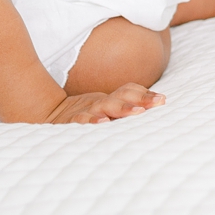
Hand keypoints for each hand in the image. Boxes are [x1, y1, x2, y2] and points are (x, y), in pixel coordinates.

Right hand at [45, 83, 164, 123]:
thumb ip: (129, 105)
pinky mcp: (74, 121)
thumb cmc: (89, 114)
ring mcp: (88, 111)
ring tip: (138, 112)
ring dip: (122, 108)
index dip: (144, 94)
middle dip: (141, 99)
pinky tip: (103, 123)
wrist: (53, 113)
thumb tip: (160, 102)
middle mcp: (101, 103)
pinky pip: (83, 120)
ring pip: (106, 106)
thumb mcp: (108, 108)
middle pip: (122, 96)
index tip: (162, 100)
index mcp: (110, 99)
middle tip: (158, 102)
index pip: (128, 90)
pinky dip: (92, 121)